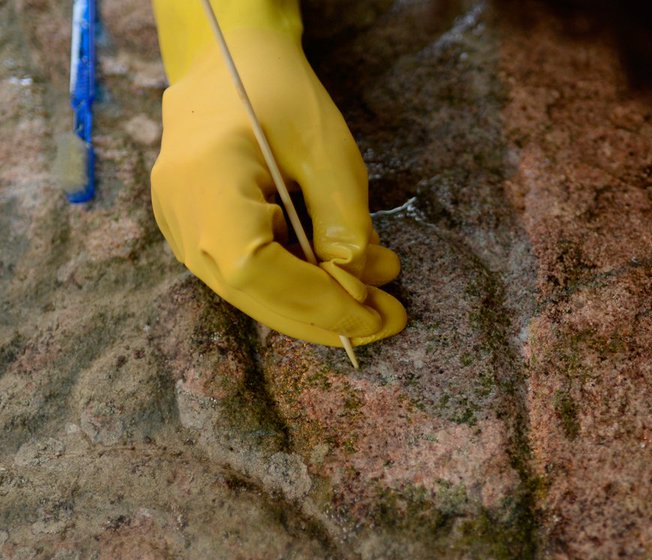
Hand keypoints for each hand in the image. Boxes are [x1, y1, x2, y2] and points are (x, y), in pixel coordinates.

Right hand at [151, 25, 405, 346]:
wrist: (229, 63)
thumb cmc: (279, 95)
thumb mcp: (329, 153)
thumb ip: (344, 224)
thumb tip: (358, 288)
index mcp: (205, 183)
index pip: (256, 270)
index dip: (317, 303)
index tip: (375, 315)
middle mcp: (180, 215)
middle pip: (252, 295)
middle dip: (325, 317)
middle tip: (388, 321)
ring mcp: (180, 229)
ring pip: (251, 294)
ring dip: (316, 308)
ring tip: (377, 302)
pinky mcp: (195, 236)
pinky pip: (247, 278)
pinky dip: (297, 288)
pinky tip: (343, 282)